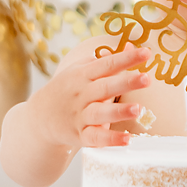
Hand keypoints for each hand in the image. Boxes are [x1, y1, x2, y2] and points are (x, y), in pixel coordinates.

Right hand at [31, 46, 153, 149]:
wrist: (40, 117)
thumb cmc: (68, 89)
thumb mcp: (81, 71)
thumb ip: (107, 61)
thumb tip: (132, 46)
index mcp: (83, 75)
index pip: (107, 64)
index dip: (127, 58)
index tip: (146, 53)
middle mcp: (82, 94)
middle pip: (105, 87)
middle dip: (126, 82)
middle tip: (146, 79)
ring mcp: (80, 116)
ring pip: (100, 113)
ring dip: (118, 112)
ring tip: (138, 109)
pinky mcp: (80, 135)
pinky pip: (95, 138)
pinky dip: (110, 140)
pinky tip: (127, 140)